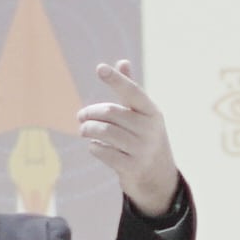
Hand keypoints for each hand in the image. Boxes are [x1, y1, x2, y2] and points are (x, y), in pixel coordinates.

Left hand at [74, 57, 180, 213]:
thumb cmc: (145, 137)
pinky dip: (94, 147)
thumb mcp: (143, 115)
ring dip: (88, 130)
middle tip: (80, 116)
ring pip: (104, 132)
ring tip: (83, 130)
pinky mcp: (132, 167)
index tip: (100, 68)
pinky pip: (103, 152)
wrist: (159, 177)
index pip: (132, 91)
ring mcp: (142, 149)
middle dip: (90, 113)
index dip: (116, 80)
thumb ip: (131, 90)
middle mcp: (149, 129)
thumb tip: (122, 62)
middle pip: (111, 113)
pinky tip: (94, 146)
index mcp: (152, 112)